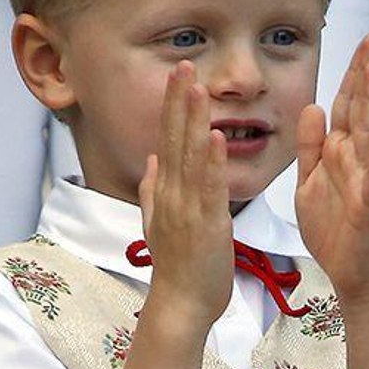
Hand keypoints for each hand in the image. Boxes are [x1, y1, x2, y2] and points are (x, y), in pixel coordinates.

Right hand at [137, 61, 235, 326]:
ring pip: (191, 157)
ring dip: (194, 122)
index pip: (168, 139)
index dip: (172, 107)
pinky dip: (213, 162)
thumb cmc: (177, 266)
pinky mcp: (207, 225)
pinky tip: (216, 137)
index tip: (178, 77)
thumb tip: (152, 160)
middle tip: (184, 65)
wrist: (181, 303)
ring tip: (198, 88)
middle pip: (175, 139)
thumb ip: (153, 190)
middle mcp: (173, 194)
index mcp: (165, 192)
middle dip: (179, 101)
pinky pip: (210, 188)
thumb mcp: (158, 222)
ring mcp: (188, 208)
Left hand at [295, 35, 368, 298]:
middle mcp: (355, 157)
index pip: (344, 104)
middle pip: (360, 108)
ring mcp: (365, 177)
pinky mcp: (368, 203)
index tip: (358, 40)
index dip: (349, 73)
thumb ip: (310, 144)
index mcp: (338, 150)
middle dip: (365, 73)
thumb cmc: (333, 226)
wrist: (348, 270)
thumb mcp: (310, 179)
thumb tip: (312, 105)